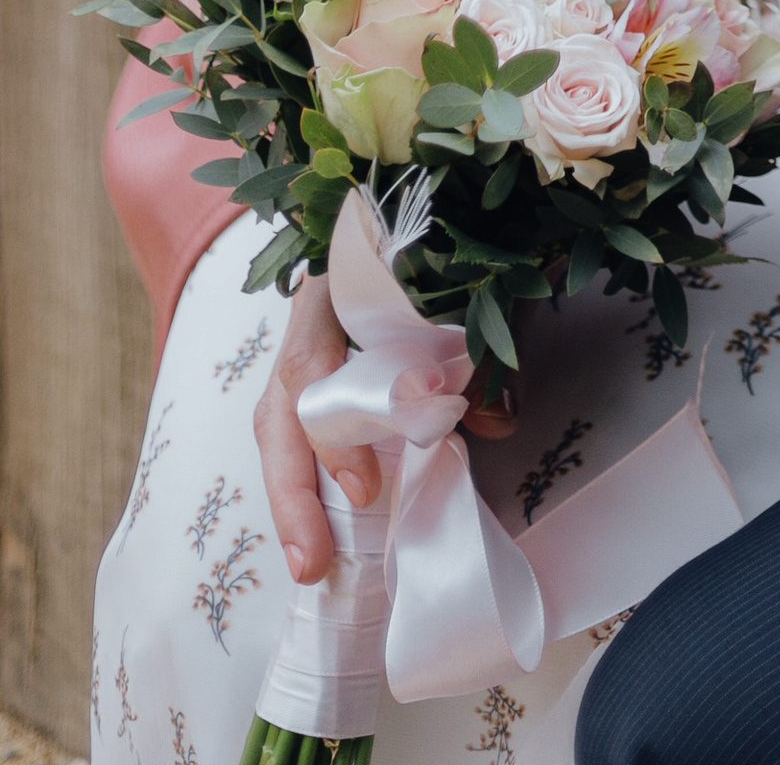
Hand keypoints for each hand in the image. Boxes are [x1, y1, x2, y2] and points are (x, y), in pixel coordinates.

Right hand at [257, 268, 515, 583]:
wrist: (446, 214)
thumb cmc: (450, 253)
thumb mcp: (470, 294)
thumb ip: (482, 354)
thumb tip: (498, 422)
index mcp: (336, 287)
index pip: (311, 363)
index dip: (329, 435)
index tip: (365, 490)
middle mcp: (311, 320)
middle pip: (281, 410)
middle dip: (289, 493)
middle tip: (310, 564)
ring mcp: (309, 351)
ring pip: (282, 428)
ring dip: (292, 498)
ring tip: (310, 564)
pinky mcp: (321, 381)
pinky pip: (301, 435)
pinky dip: (308, 482)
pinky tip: (320, 531)